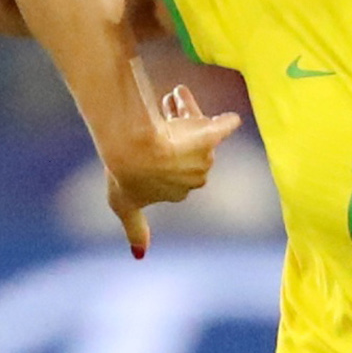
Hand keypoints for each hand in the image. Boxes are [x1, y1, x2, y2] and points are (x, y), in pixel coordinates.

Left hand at [101, 85, 240, 258]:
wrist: (133, 149)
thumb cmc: (125, 176)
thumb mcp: (124, 205)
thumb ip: (135, 228)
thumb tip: (140, 255)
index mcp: (179, 192)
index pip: (175, 168)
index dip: (164, 152)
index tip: (152, 137)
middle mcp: (196, 177)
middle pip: (187, 148)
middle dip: (176, 129)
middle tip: (161, 107)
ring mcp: (205, 156)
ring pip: (197, 132)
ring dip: (186, 114)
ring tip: (171, 97)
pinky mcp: (211, 135)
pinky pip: (223, 127)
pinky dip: (226, 123)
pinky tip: (227, 119)